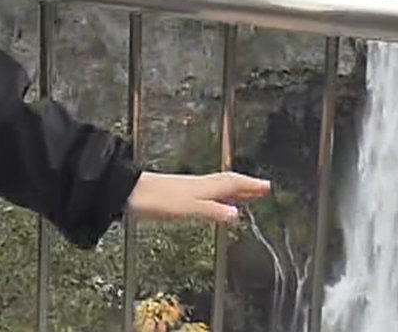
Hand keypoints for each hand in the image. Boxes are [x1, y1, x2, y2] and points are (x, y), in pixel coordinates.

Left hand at [126, 171, 270, 224]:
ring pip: (218, 186)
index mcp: (205, 187)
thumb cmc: (158, 199)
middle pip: (228, 182)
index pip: (233, 183)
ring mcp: (190, 187)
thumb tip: (236, 214)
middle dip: (246, 185)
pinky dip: (219, 194)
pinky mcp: (180, 192)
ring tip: (245, 193)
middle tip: (262, 188)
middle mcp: (200, 184)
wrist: (130, 191)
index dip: (251, 185)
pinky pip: (208, 190)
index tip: (268, 186)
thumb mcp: (188, 208)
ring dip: (234, 189)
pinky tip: (214, 200)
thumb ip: (212, 211)